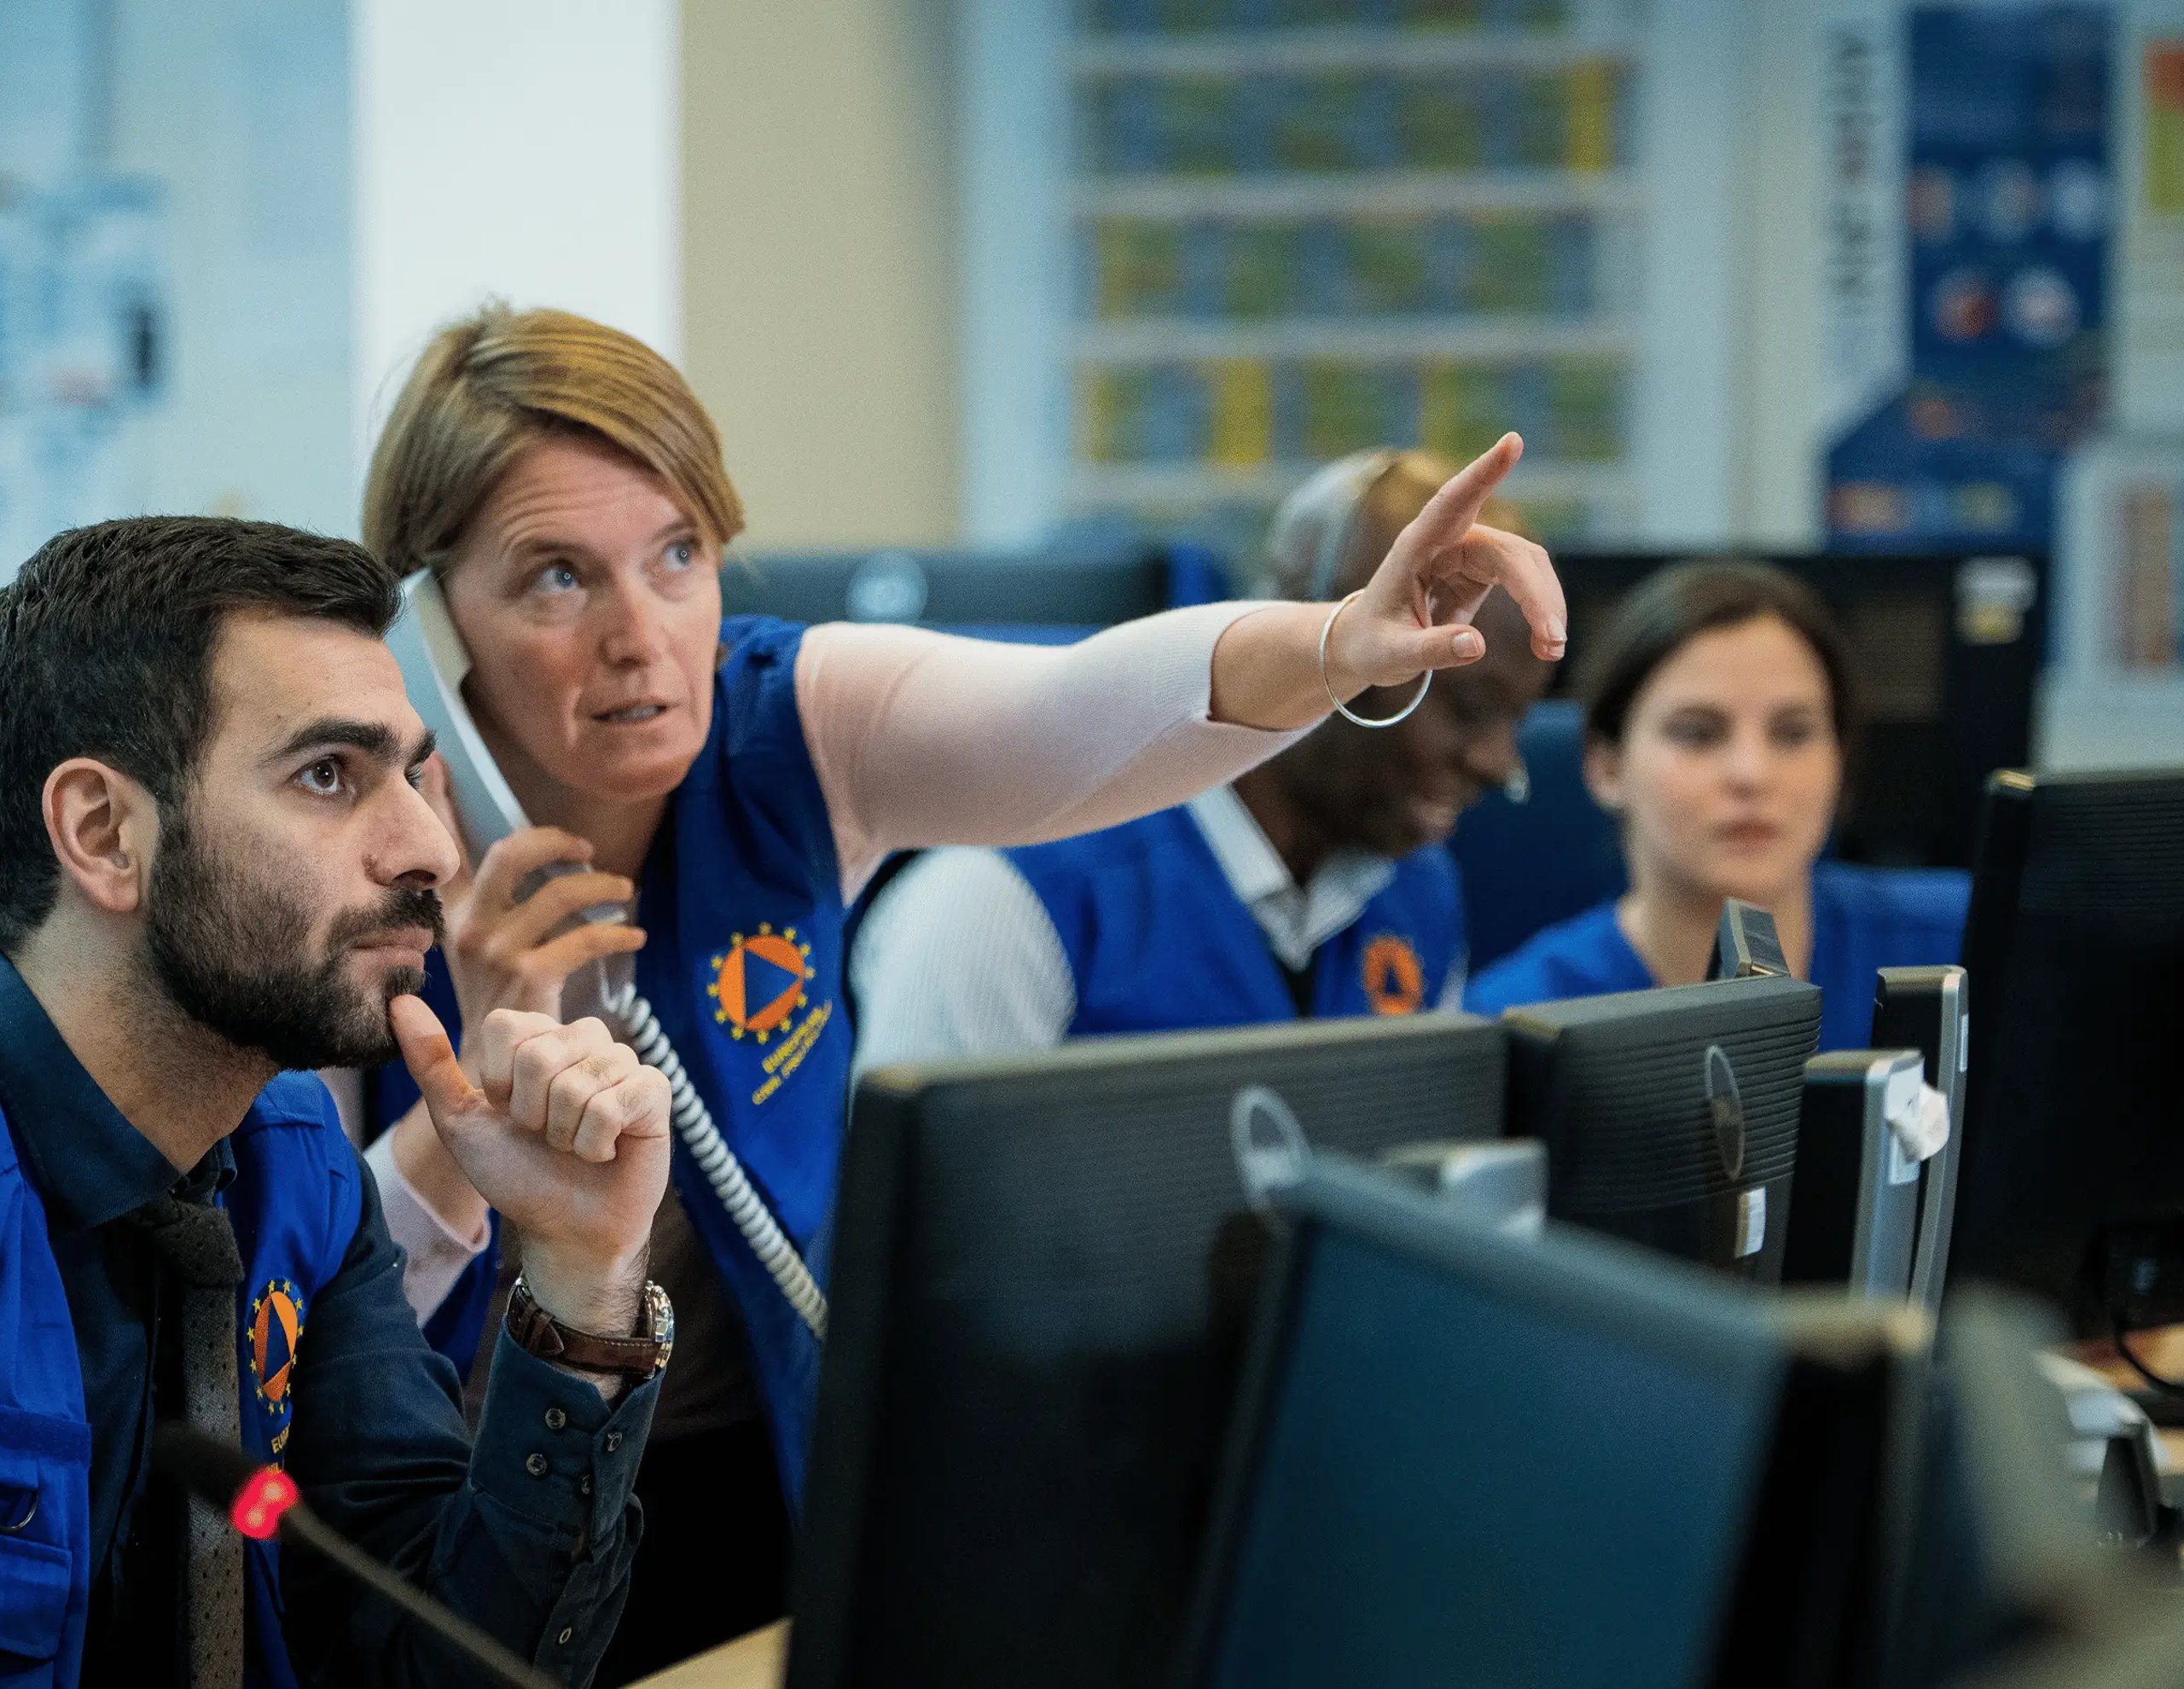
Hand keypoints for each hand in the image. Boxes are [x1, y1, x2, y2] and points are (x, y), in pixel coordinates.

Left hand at [391, 996, 669, 1338]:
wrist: (564, 1227)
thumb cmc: (517, 1173)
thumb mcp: (461, 1121)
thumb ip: (431, 1062)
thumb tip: (398, 1002)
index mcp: (538, 1037)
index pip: (506, 1026)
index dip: (498, 1081)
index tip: (509, 1113)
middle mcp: (583, 1040)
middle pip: (540, 1054)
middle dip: (532, 1115)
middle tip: (545, 1137)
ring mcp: (622, 1061)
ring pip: (576, 1084)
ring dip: (565, 1135)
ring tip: (576, 1147)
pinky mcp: (654, 1089)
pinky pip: (614, 1104)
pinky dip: (597, 1143)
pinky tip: (606, 1152)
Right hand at [418, 756, 647, 1037]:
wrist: (497, 1077)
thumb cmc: (500, 1004)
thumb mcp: (480, 949)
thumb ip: (490, 903)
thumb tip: (512, 856)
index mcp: (451, 914)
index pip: (444, 848)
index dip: (436, 801)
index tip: (436, 758)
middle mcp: (466, 927)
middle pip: (511, 854)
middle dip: (555, 840)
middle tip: (587, 849)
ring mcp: (496, 951)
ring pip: (560, 894)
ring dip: (603, 888)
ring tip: (625, 891)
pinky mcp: (530, 977)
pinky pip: (585, 938)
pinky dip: (619, 933)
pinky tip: (635, 935)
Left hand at [1321, 433, 1567, 695]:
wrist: (1368, 645)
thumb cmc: (1372, 643)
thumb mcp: (1392, 654)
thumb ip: (1430, 650)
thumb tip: (1477, 646)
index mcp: (1415, 546)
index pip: (1451, 502)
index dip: (1483, 473)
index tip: (1512, 442)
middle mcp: (1447, 541)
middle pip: (1508, 552)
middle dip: (1536, 594)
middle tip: (1553, 641)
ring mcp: (1469, 552)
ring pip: (1525, 564)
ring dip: (1545, 603)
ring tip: (1552, 650)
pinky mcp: (1484, 570)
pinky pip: (1527, 580)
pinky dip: (1540, 609)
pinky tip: (1545, 645)